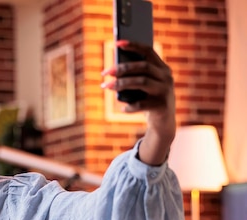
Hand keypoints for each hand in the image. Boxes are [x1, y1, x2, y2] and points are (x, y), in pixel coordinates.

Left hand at [101, 40, 175, 164]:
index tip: (117, 43)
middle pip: (143, 67)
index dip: (133, 45)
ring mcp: (165, 91)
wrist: (162, 123)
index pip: (149, 51)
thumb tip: (113, 71)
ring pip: (141, 82)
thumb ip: (134, 76)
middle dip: (122, 68)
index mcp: (162, 68)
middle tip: (105, 72)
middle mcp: (166, 77)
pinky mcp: (161, 106)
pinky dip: (129, 106)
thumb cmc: (147, 99)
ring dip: (121, 84)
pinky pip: (141, 104)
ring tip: (106, 87)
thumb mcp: (142, 86)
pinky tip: (122, 108)